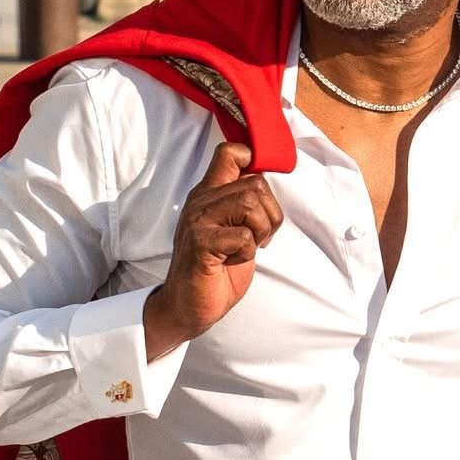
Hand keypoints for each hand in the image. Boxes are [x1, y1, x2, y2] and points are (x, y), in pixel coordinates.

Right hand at [143, 141, 282, 359]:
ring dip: (260, 230)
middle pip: (255, 183)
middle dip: (270, 214)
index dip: (253, 162)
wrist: (189, 306)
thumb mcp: (233, 228)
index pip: (229, 153)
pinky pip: (243, 236)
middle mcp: (201, 201)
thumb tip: (266, 183)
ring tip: (246, 247)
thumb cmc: (216, 269)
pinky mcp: (201, 243)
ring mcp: (198, 221)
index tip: (260, 195)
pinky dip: (247, 252)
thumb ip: (244, 205)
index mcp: (209, 194)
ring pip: (250, 204)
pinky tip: (232, 260)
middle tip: (259, 237)